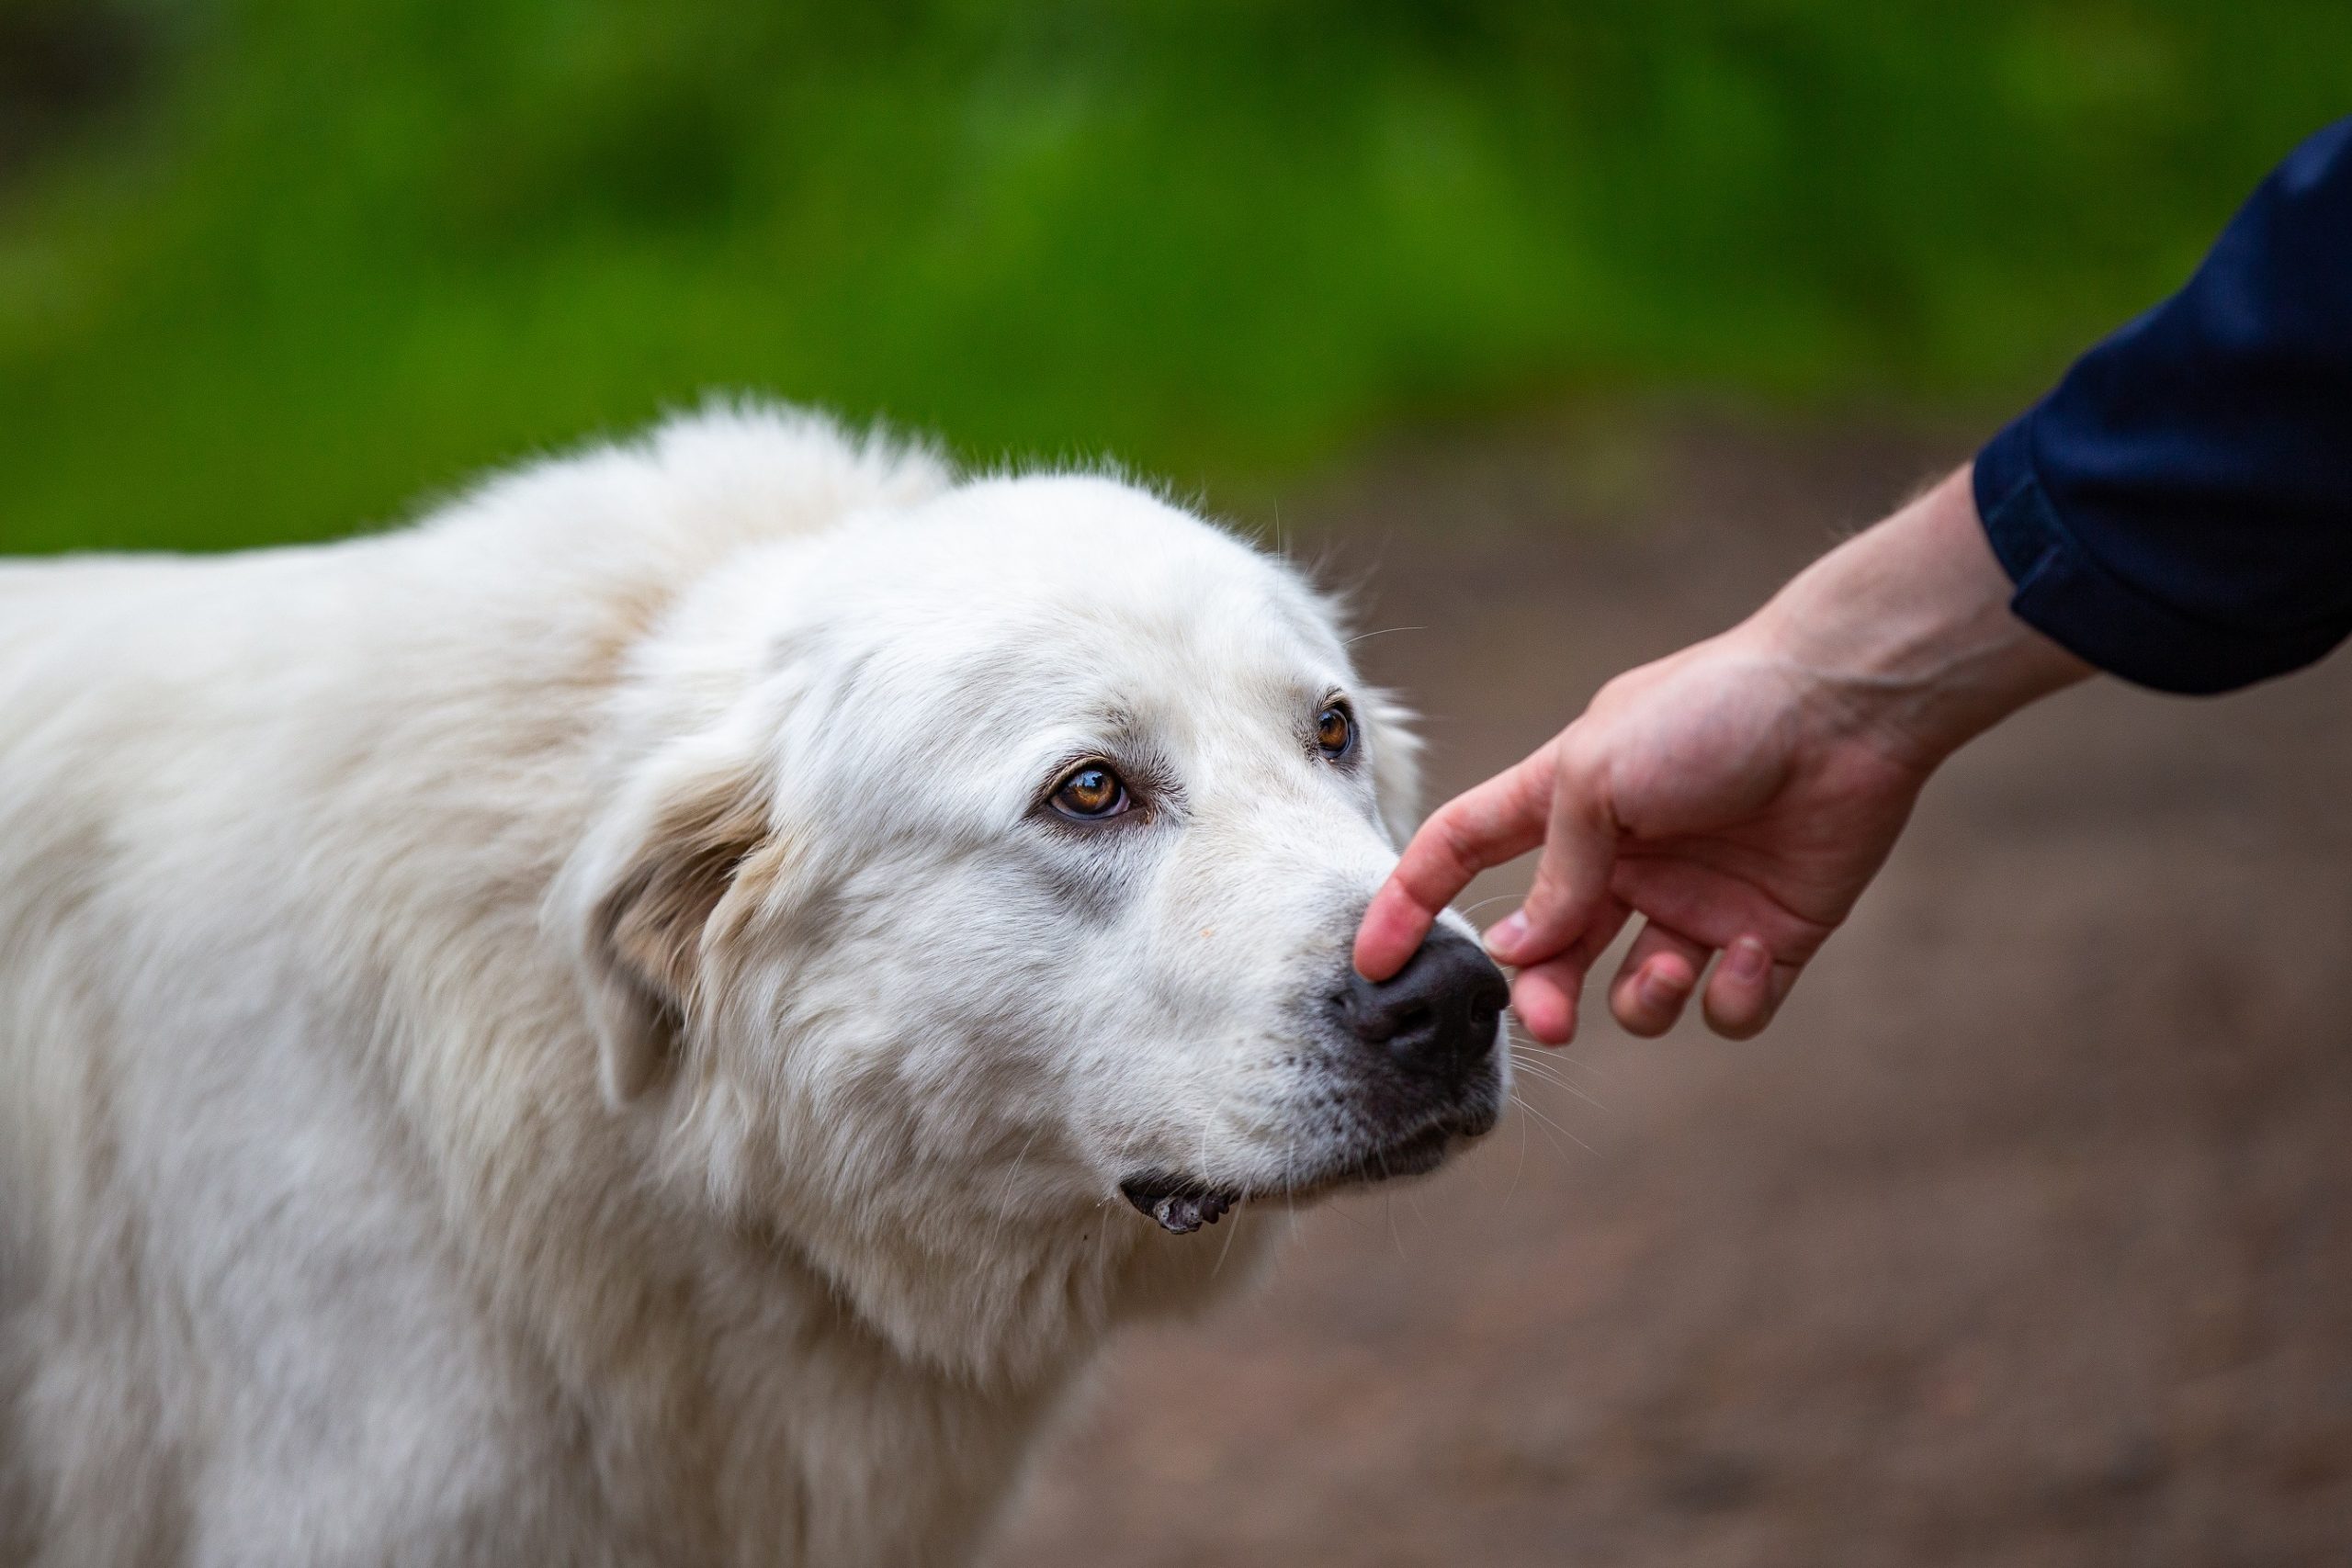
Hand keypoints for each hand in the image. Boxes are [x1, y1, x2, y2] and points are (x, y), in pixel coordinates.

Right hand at [1354, 466, 2091, 1042]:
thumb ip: (1554, 869)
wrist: (1847, 707)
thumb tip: (1514, 949)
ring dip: (1640, 1000)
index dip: (1409, 903)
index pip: (1461, 853)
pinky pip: (1726, 1005)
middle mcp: (1621, 861)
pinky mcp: (1766, 936)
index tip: (1370, 965)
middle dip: (1541, 995)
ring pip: (1636, 993)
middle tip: (1551, 1022)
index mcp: (1563, 805)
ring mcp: (1693, 901)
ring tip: (1669, 965)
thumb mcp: (1599, 777)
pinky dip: (1730, 997)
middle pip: (1550, 952)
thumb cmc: (1709, 715)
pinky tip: (1749, 953)